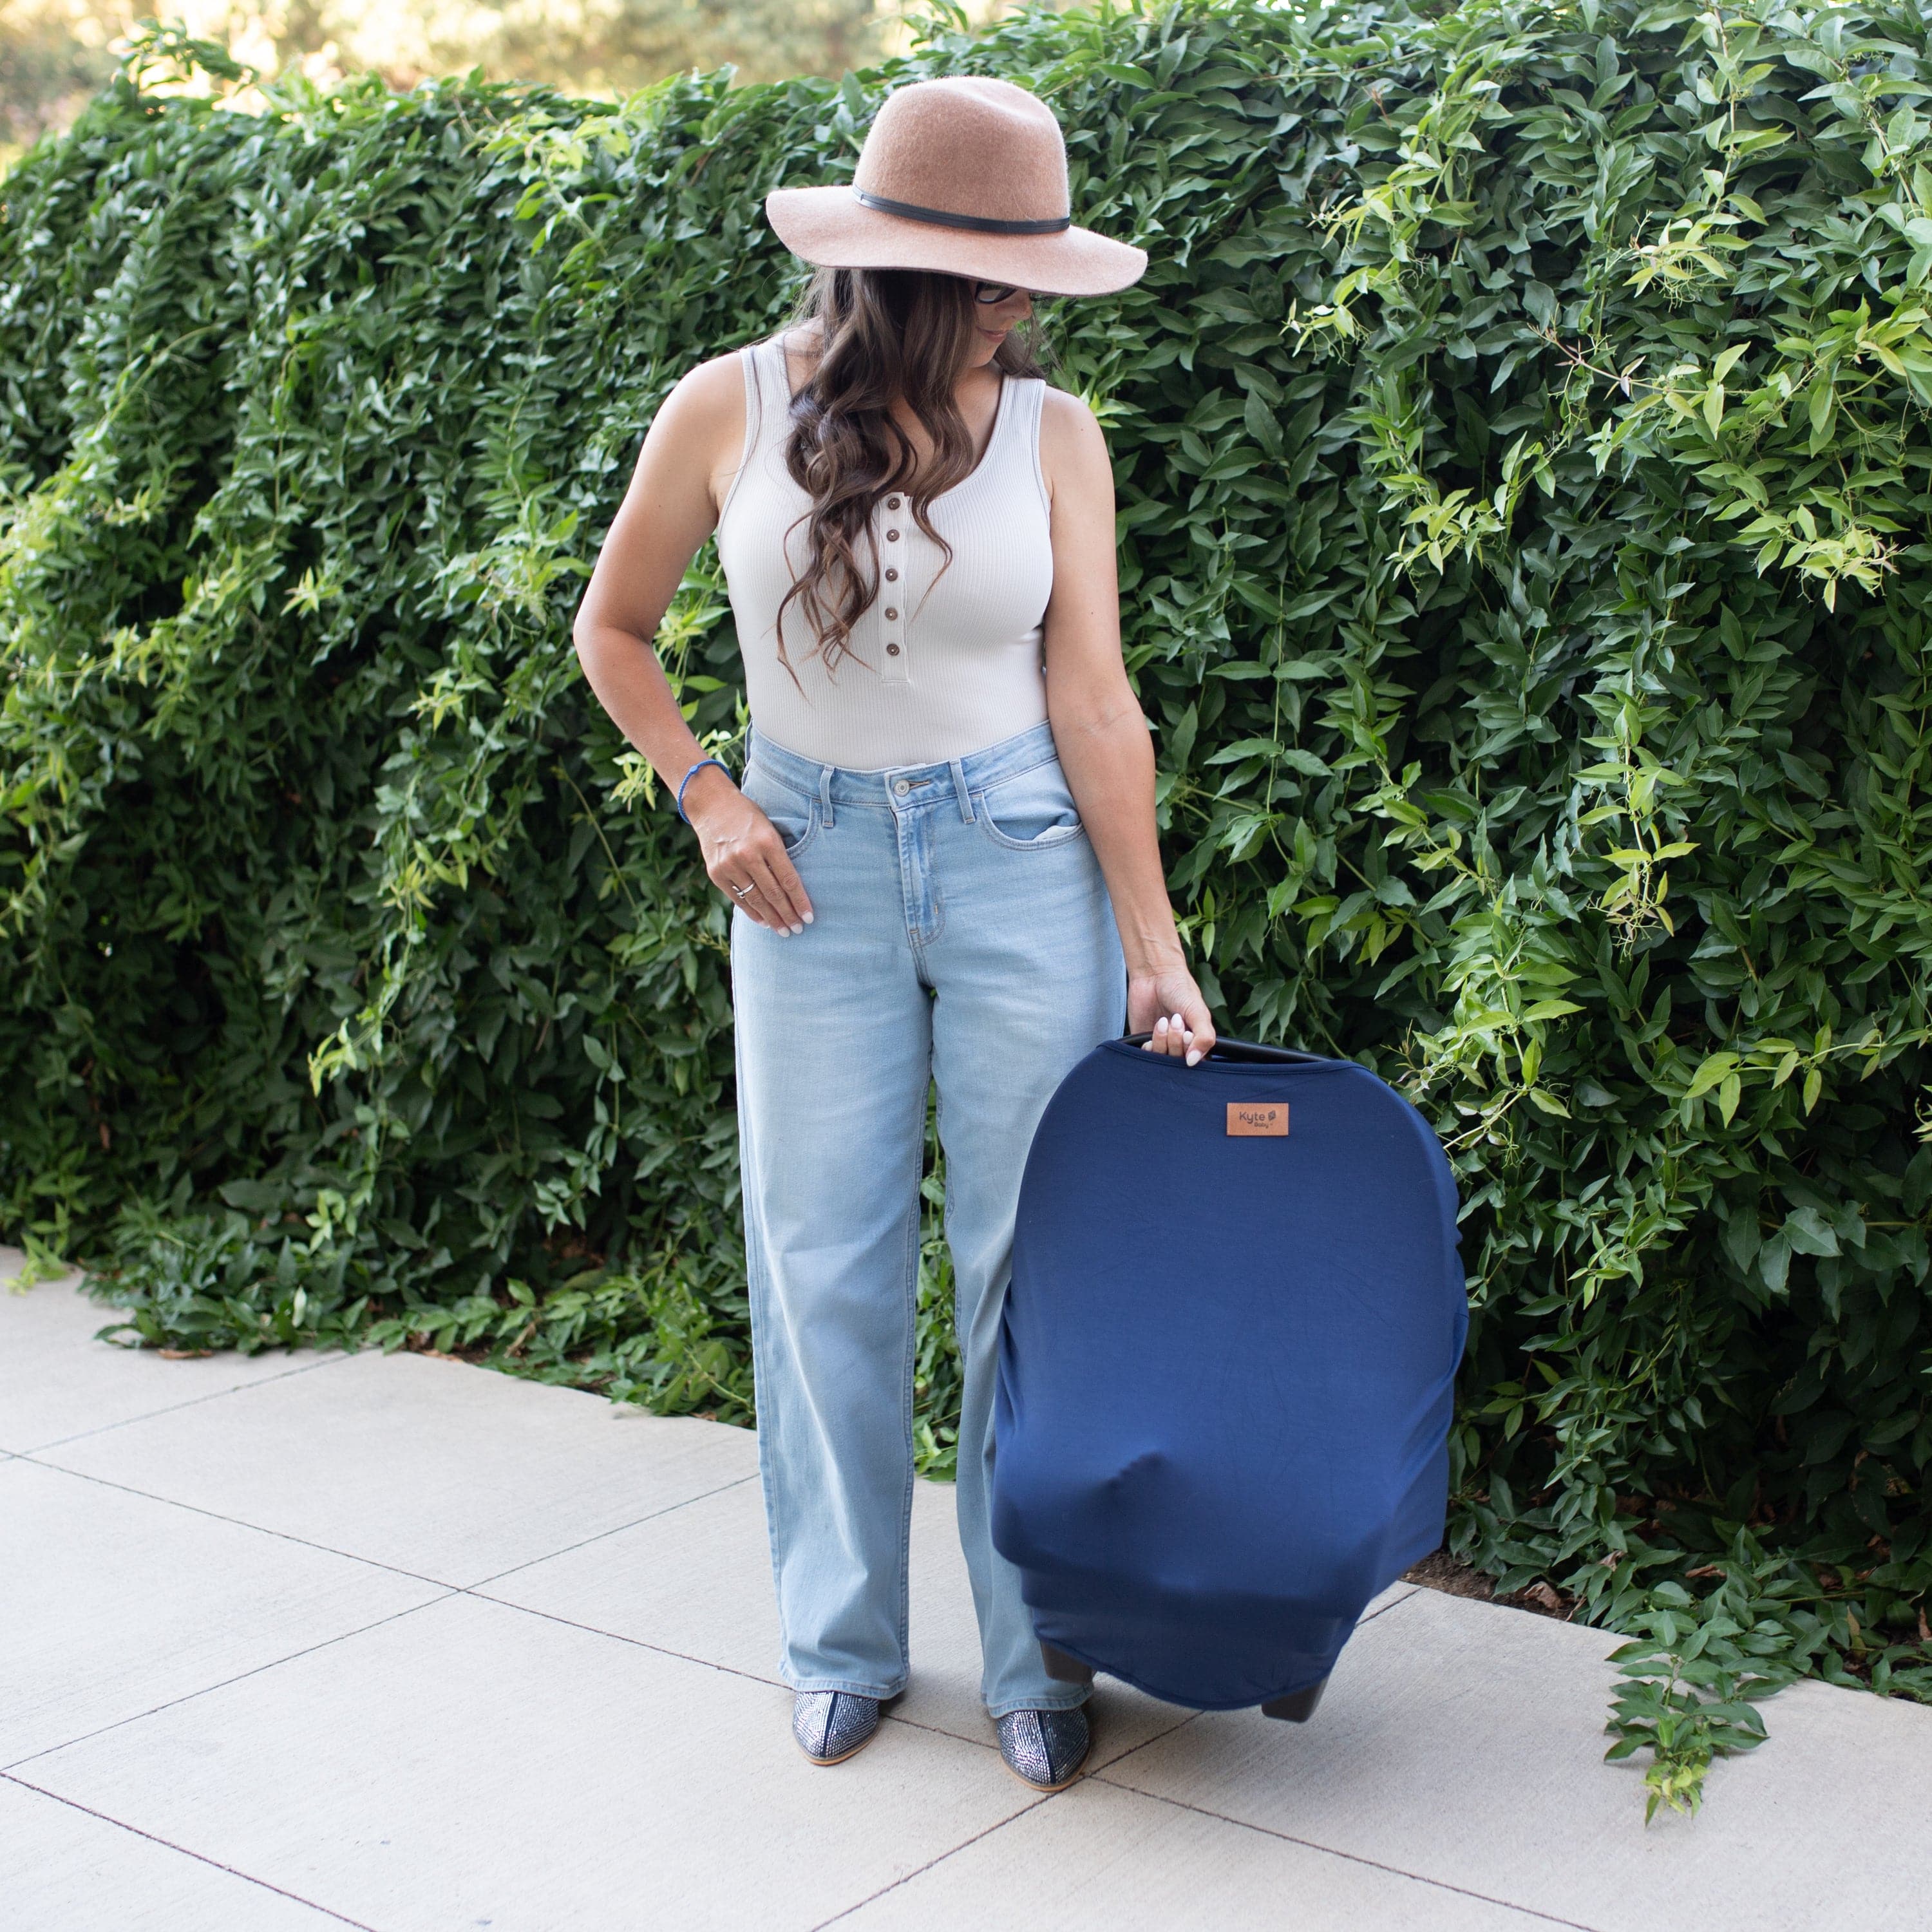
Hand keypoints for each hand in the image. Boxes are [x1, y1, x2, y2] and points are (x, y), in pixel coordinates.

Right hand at [686, 768, 812, 935]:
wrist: (712, 805)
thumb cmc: (748, 817)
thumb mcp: (770, 828)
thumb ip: (780, 855)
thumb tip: (795, 888)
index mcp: (768, 841)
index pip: (789, 879)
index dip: (800, 901)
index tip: (809, 918)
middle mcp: (748, 855)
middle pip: (774, 893)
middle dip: (788, 915)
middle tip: (798, 929)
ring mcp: (730, 865)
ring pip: (756, 899)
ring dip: (772, 918)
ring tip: (784, 930)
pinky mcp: (716, 873)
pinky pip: (738, 898)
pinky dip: (752, 912)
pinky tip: (764, 921)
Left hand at [1128, 964, 1216, 1066]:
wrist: (1154, 974)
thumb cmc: (1180, 990)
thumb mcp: (1199, 1012)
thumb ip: (1204, 1038)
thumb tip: (1193, 1062)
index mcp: (1197, 1039)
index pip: (1198, 1062)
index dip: (1192, 1052)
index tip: (1188, 1034)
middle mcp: (1179, 1044)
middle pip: (1179, 1061)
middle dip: (1177, 1042)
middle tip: (1175, 1020)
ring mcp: (1161, 1043)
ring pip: (1162, 1060)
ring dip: (1163, 1041)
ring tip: (1163, 1020)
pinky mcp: (1143, 1040)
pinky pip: (1146, 1056)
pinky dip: (1149, 1047)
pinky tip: (1152, 1031)